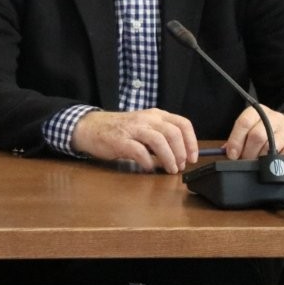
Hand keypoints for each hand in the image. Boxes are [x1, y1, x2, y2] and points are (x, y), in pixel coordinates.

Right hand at [70, 108, 198, 173]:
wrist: (90, 127)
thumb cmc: (120, 130)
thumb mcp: (144, 127)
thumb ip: (161, 138)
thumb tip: (179, 157)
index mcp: (155, 115)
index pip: (182, 123)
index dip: (192, 142)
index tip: (193, 157)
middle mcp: (146, 119)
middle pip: (173, 133)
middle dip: (181, 152)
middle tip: (181, 166)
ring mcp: (132, 129)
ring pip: (159, 140)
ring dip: (169, 158)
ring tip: (170, 169)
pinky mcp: (120, 140)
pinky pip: (139, 151)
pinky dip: (148, 162)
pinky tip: (148, 167)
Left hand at [224, 106, 283, 160]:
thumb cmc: (270, 133)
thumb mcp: (253, 129)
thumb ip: (239, 139)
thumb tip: (225, 150)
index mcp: (258, 112)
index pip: (244, 122)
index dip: (236, 140)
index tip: (232, 154)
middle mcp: (273, 117)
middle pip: (256, 135)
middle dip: (248, 153)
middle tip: (246, 160)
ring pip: (270, 146)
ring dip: (261, 159)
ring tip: (259, 163)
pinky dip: (278, 161)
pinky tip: (274, 162)